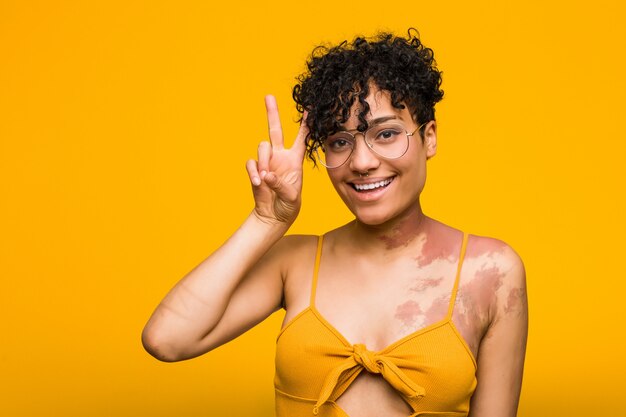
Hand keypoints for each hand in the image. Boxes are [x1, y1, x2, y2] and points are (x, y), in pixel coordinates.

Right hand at [246, 95, 307, 224]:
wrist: (273, 215)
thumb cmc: (288, 205)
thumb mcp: (291, 197)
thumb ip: (280, 185)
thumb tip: (266, 175)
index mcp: (295, 160)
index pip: (301, 138)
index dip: (305, 124)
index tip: (309, 109)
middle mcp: (280, 156)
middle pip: (275, 129)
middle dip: (272, 112)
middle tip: (268, 96)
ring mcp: (267, 162)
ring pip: (262, 146)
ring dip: (264, 160)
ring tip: (266, 178)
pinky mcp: (255, 169)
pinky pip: (251, 162)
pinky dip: (253, 172)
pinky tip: (258, 183)